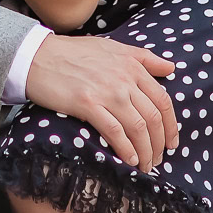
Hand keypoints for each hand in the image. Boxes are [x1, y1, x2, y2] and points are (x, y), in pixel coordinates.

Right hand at [23, 33, 177, 172]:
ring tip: (145, 165)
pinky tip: (129, 160)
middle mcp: (124, 79)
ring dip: (146, 151)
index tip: (172, 142)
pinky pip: (115, 132)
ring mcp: (107, 92)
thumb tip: (171, 67)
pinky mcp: (88, 104)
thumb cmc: (74, 52)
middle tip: (159, 159)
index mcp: (132, 65)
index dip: (171, 125)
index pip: (163, 100)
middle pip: (153, 117)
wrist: (39, 57)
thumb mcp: (113, 47)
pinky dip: (126, 149)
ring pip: (137, 127)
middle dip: (160, 143)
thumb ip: (144, 57)